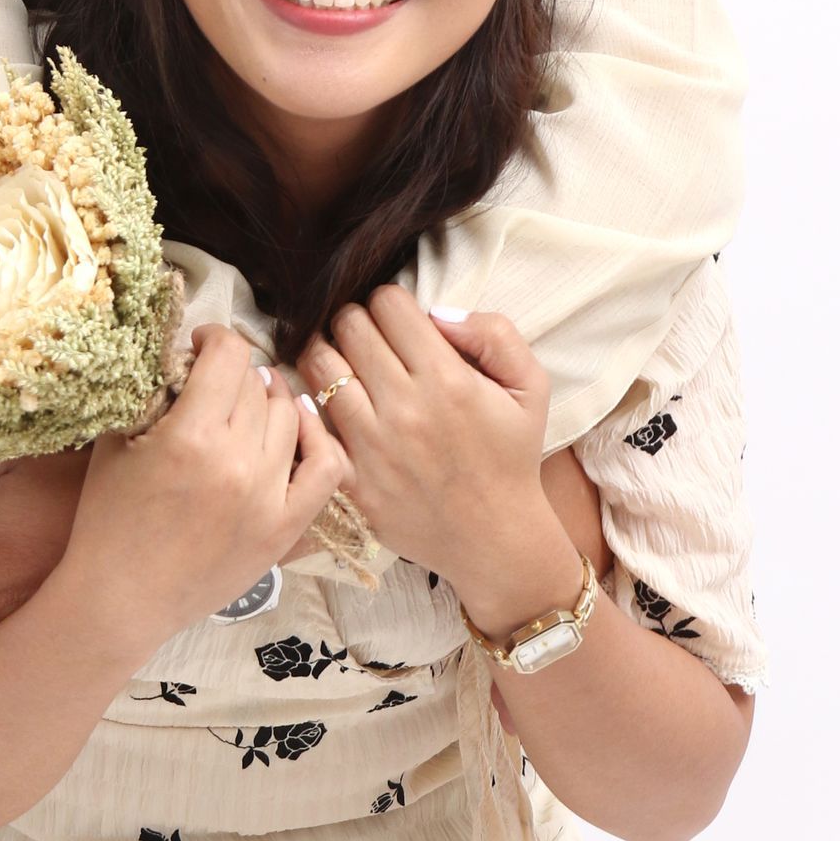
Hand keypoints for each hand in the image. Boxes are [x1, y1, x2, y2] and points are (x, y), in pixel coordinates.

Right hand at [63, 326, 348, 655]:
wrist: (122, 600)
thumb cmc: (107, 520)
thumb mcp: (116, 442)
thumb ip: (152, 391)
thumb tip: (184, 352)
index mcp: (190, 437)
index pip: (228, 355)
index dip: (215, 337)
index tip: (200, 344)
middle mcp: (236, 463)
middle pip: (255, 384)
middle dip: (232, 373)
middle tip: (214, 382)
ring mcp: (267, 498)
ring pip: (288, 416)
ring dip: (267, 401)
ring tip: (246, 405)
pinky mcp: (284, 528)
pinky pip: (326, 468)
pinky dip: (317, 438)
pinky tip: (295, 426)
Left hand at [298, 290, 562, 613]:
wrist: (496, 539)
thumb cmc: (511, 456)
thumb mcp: (530, 386)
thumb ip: (494, 333)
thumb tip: (436, 311)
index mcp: (447, 379)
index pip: (387, 303)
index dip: (391, 301)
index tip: (398, 319)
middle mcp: (405, 408)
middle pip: (348, 324)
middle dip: (356, 319)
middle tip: (368, 336)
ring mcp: (373, 446)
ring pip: (319, 365)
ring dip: (327, 352)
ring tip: (344, 361)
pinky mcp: (352, 481)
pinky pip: (310, 425)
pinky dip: (308, 405)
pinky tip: (324, 401)